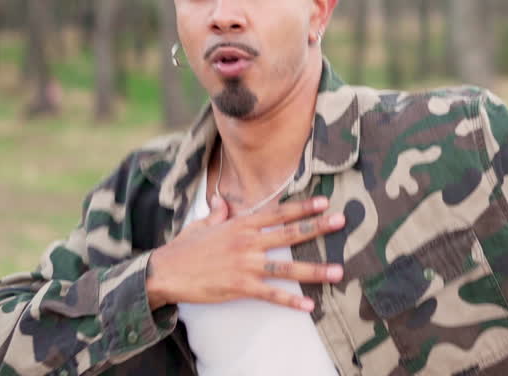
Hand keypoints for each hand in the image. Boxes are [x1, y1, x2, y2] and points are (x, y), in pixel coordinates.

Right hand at [145, 195, 344, 310]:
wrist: (165, 272)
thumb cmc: (183, 248)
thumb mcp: (201, 224)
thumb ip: (217, 213)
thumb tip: (222, 201)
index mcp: (241, 224)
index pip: (278, 213)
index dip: (302, 207)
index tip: (324, 203)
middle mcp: (248, 242)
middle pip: (290, 233)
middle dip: (318, 228)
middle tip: (342, 222)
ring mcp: (246, 265)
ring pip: (287, 266)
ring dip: (314, 270)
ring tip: (337, 271)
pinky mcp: (240, 287)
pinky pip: (271, 294)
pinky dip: (290, 300)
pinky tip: (308, 305)